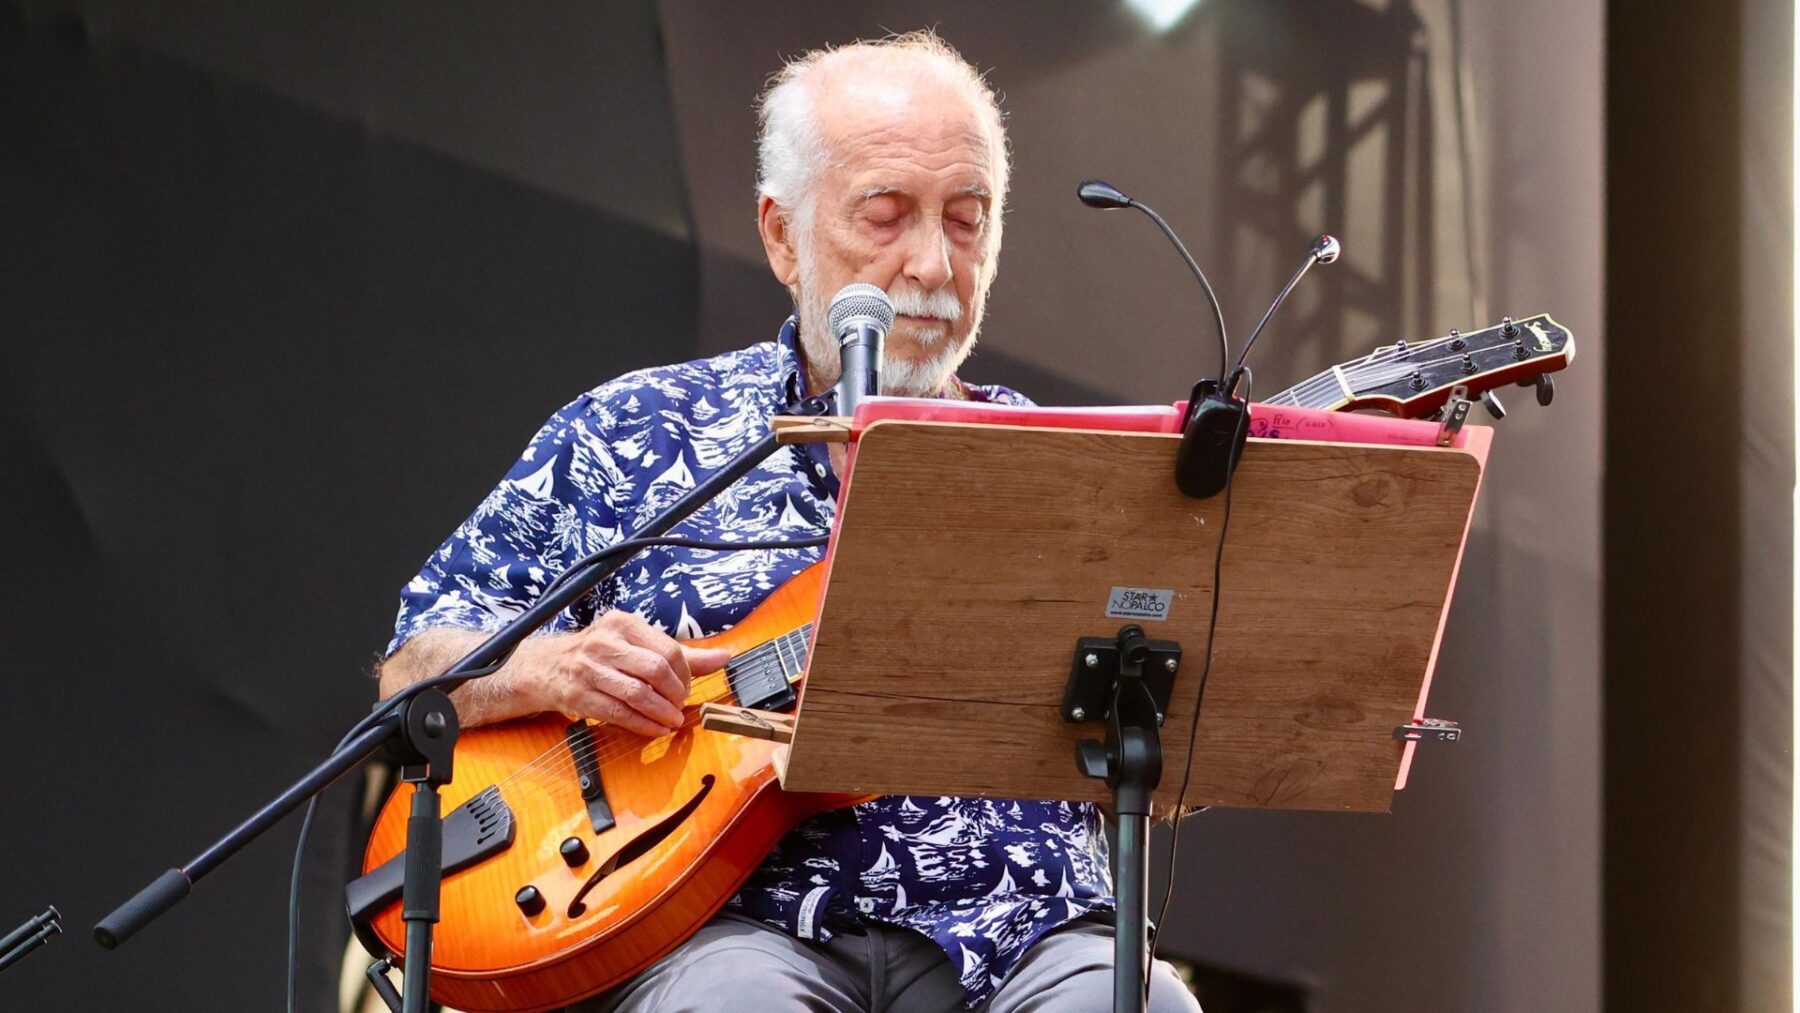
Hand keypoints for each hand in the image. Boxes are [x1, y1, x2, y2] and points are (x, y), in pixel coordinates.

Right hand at [516, 612, 731, 736]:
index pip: (668, 649)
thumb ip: (683, 653)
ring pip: (637, 694)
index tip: (687, 688)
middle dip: (675, 694)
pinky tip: (655, 729)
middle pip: (655, 670)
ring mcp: (589, 669)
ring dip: (662, 713)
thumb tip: (725, 657)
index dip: (685, 675)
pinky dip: (643, 725)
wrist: (547, 667)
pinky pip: (619, 714)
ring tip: (672, 721)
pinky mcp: (579, 696)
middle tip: (680, 706)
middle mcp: (604, 643)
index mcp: (623, 624)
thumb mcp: (637, 644)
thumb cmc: (602, 654)